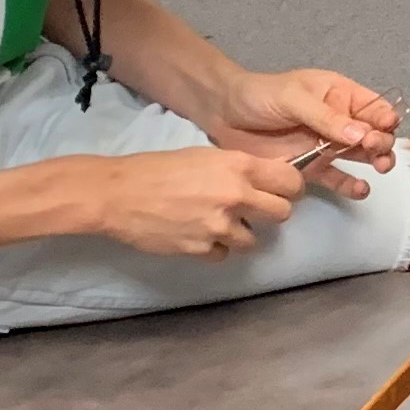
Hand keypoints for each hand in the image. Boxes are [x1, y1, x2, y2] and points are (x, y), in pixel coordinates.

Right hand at [87, 145, 298, 258]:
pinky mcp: (203, 249)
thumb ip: (238, 169)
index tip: (284, 191)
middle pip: (282, 213)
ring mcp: (220, 226)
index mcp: (238, 166)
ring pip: (253, 239)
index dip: (290, 187)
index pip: (290, 181)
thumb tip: (263, 181)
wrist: (118, 194)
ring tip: (216, 221)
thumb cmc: (158, 168)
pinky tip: (197, 233)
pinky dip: (215, 247)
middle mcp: (236, 196)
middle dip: (271, 212)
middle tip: (254, 209)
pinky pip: (224, 253)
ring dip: (240, 233)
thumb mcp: (204, 155)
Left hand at [210, 67, 397, 199]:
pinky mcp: (312, 167)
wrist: (223, 113)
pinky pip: (337, 178)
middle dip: (383, 141)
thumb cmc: (260, 95)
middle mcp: (340, 121)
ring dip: (377, 161)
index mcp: (340, 95)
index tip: (383, 128)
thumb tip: (361, 135)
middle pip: (374, 133)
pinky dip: (352, 185)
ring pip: (362, 156)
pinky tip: (360, 189)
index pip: (374, 107)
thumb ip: (326, 117)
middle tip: (374, 149)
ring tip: (379, 167)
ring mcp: (327, 146)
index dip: (384, 119)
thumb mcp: (293, 98)